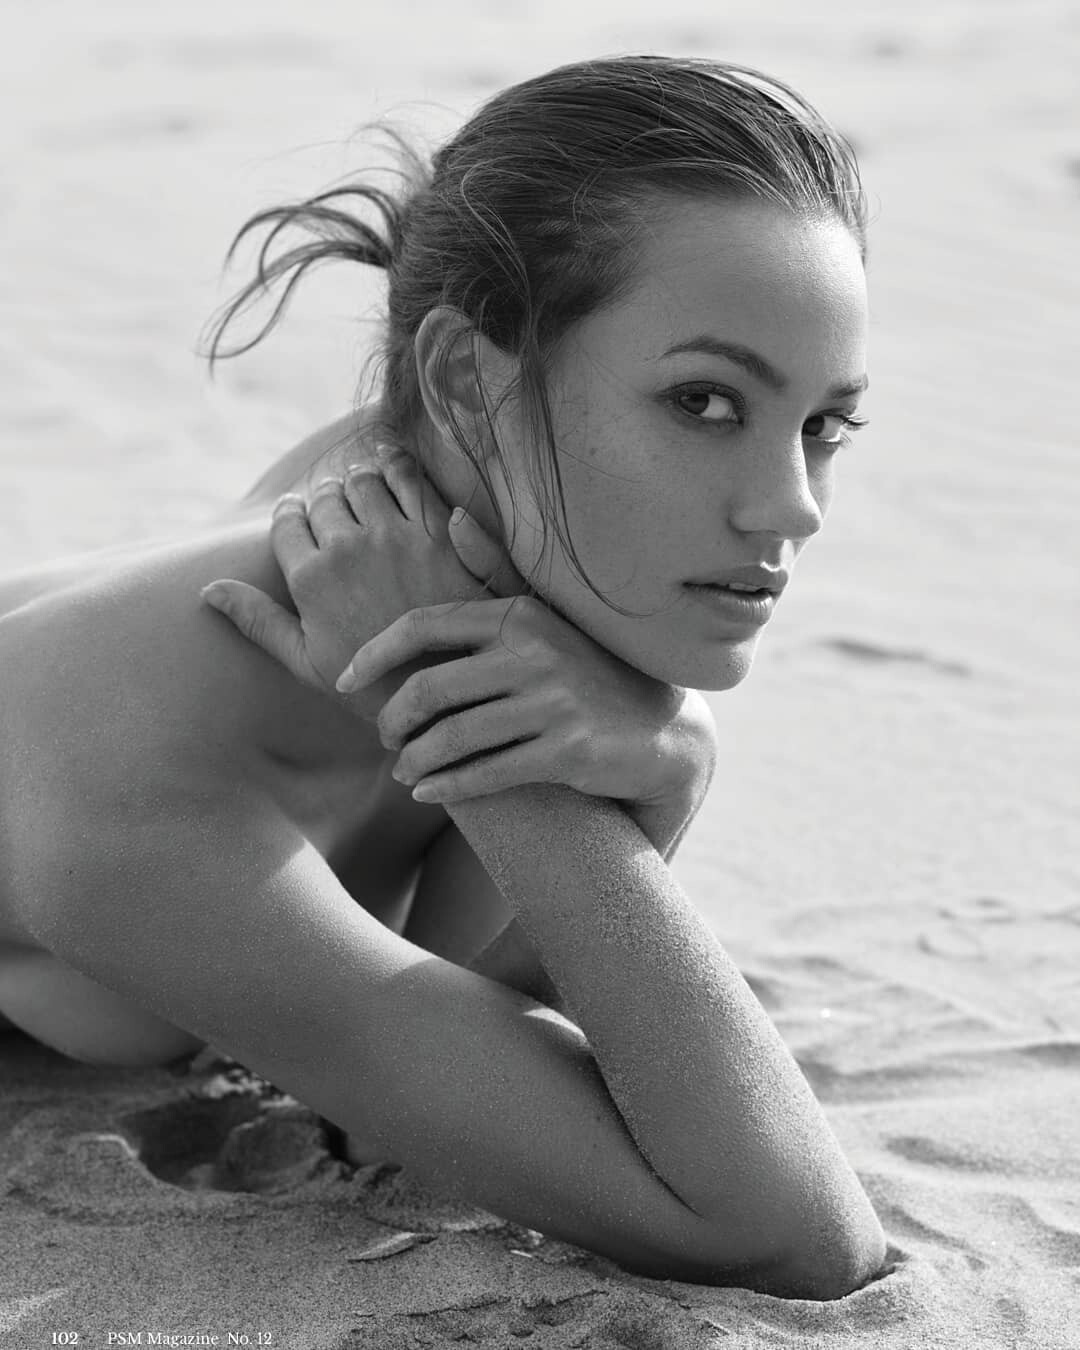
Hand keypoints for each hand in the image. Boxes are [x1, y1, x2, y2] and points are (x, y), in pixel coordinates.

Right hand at [200, 445, 527, 720]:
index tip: (298, 517)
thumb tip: (208, 590)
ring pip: (362, 480)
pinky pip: (409, 478)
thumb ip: (259, 620)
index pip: (287, 521)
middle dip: (325, 498)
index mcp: (310, 579)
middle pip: (324, 497)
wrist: (443, 689)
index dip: (290, 515)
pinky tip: (395, 471)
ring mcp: (393, 536)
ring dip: (358, 481)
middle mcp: (347, 549)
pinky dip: (397, 467)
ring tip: (363, 491)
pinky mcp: (437, 530)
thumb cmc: (372, 686)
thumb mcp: (306, 661)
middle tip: (334, 506)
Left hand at [335, 593, 716, 808]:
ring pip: (453, 737)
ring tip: (402, 769)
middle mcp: (534, 653)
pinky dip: (447, 787)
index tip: (343, 679)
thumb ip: (494, 570)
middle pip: (430, 688)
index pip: (425, 626)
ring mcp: (552, 703)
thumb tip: (451, 515)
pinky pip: (486, 773)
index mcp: (518, 615)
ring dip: (415, 759)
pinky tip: (426, 793)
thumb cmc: (587, 672)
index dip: (375, 654)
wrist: (660, 733)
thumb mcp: (545, 617)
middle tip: (383, 734)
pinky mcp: (566, 751)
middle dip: (392, 717)